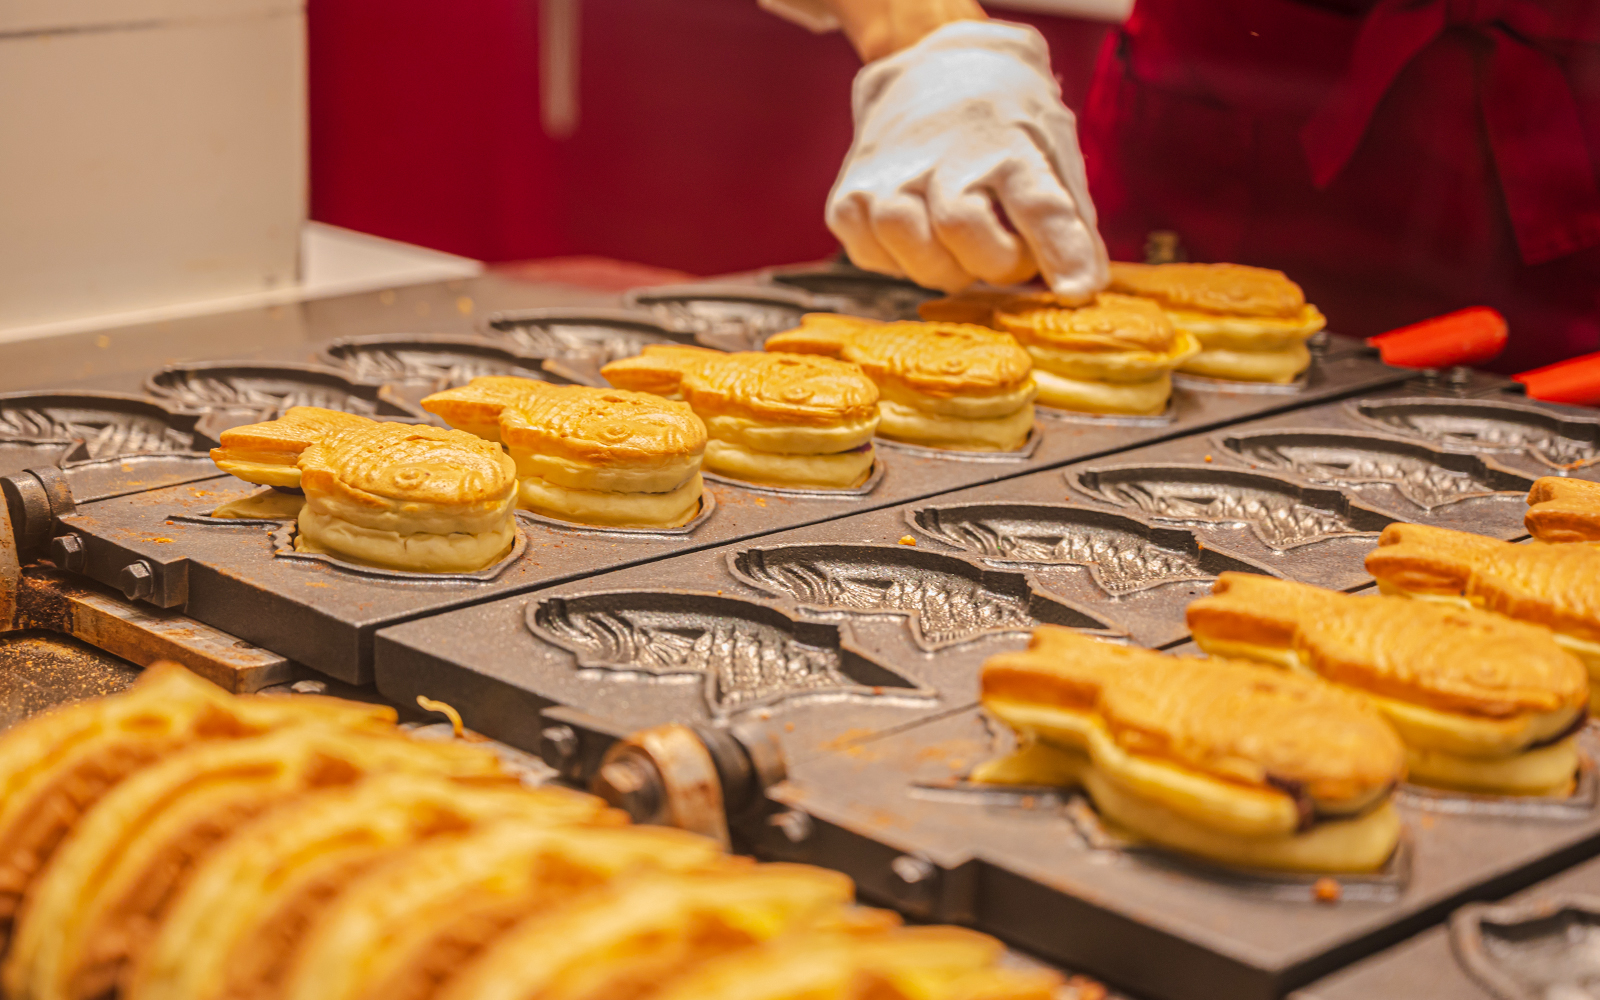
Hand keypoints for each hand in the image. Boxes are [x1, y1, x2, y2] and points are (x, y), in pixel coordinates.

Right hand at [825, 21, 1108, 299]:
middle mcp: (945, 154)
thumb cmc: (1003, 122)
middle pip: (964, 229)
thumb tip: (1084, 289)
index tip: (1076, 291)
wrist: (933, 68)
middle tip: (1005, 252)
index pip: (1040, 203)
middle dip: (994, 262)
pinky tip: (918, 236)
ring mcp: (890, 174)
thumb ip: (1071, 222)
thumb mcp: (1054, 150)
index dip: (1061, 252)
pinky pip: (870, 255)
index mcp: (1010, 142)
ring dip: (942, 266)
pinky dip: (898, 261)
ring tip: (957, 247)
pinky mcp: (848, 197)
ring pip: (911, 246)